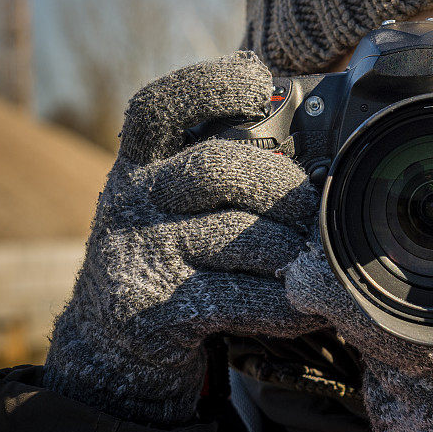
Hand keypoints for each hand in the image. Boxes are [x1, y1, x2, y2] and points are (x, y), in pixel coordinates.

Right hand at [44, 52, 323, 424]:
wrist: (113, 346)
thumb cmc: (171, 255)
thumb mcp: (176, 203)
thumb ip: (220, 169)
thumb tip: (312, 141)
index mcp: (140, 163)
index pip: (159, 106)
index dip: (210, 85)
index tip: (260, 86)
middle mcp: (129, 199)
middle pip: (217, 167)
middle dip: (284, 187)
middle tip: (317, 211)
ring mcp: (135, 254)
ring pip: (234, 235)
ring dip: (291, 250)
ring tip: (319, 262)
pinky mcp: (150, 310)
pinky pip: (236, 297)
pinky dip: (282, 303)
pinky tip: (304, 308)